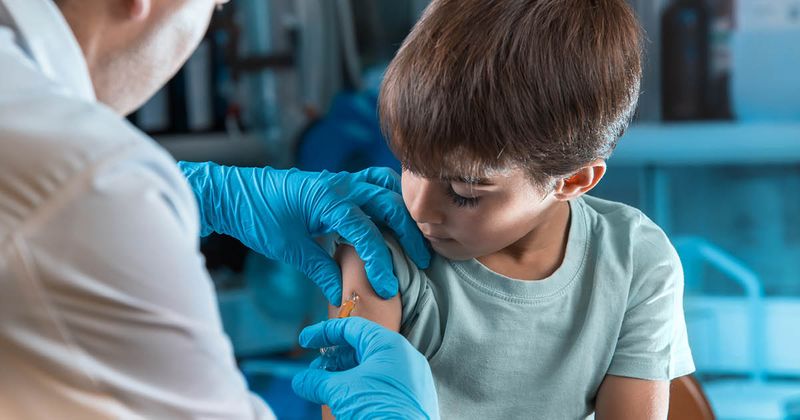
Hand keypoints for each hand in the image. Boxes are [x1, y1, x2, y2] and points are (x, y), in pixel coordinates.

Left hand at [178, 162, 429, 304]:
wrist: (234, 193)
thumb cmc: (257, 217)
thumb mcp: (289, 249)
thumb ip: (321, 269)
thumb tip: (343, 294)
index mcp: (327, 200)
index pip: (367, 231)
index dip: (381, 262)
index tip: (389, 287)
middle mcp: (339, 185)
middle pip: (389, 204)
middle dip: (409, 232)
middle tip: (422, 260)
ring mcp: (340, 180)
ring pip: (386, 185)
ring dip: (403, 209)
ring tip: (415, 235)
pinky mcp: (337, 183)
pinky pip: (372, 182)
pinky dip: (388, 195)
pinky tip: (392, 217)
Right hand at [292, 318, 439, 419]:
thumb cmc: (378, 411)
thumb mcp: (340, 392)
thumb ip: (318, 381)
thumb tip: (301, 381)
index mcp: (389, 345)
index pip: (352, 328)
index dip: (325, 332)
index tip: (305, 341)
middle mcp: (403, 358)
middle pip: (361, 348)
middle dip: (333, 358)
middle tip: (314, 371)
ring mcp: (409, 379)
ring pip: (370, 368)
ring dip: (344, 375)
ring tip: (324, 387)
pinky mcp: (410, 399)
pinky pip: (380, 385)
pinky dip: (359, 387)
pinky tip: (343, 400)